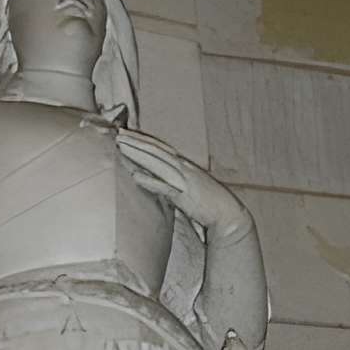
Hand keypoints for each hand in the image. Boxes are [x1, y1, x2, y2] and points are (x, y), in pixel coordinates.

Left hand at [114, 130, 250, 239]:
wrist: (229, 215)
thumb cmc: (212, 203)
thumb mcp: (192, 187)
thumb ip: (177, 181)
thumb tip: (161, 179)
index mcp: (186, 166)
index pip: (161, 149)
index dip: (144, 140)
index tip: (128, 134)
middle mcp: (184, 169)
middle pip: (157, 151)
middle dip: (137, 141)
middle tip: (119, 133)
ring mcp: (185, 181)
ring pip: (158, 163)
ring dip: (139, 154)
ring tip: (122, 146)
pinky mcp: (185, 197)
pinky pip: (165, 187)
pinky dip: (150, 181)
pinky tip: (136, 176)